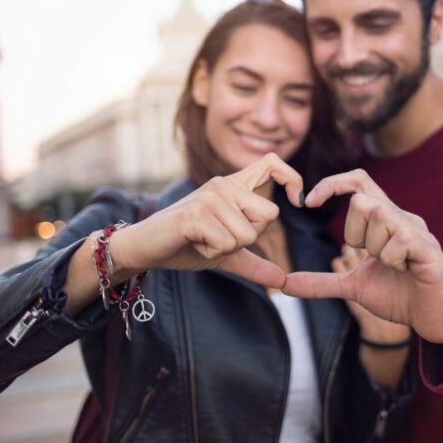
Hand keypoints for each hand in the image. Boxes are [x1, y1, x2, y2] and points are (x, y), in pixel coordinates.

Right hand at [112, 153, 303, 288]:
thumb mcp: (226, 254)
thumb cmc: (184, 245)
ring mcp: (209, 196)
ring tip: (201, 240)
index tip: (298, 201)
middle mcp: (223, 184)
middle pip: (269, 215)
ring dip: (225, 248)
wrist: (144, 248)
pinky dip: (211, 253)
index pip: (272, 163)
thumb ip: (254, 263)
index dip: (292, 178)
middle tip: (218, 237)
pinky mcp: (195, 213)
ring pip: (247, 234)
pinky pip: (226, 243)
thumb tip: (282, 279)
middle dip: (248, 238)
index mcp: (233, 187)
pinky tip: (192, 242)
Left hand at [282, 169, 442, 348]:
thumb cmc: (399, 296)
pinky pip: (400, 241)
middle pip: (362, 200)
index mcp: (385, 221)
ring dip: (376, 249)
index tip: (308, 202)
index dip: (332, 183)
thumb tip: (285, 284)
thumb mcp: (353, 286)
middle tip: (370, 256)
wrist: (433, 320)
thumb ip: (321, 281)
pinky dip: (393, 261)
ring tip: (392, 267)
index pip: (358, 181)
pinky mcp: (431, 250)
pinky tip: (405, 272)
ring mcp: (418, 233)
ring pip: (380, 216)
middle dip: (355, 233)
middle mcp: (402, 219)